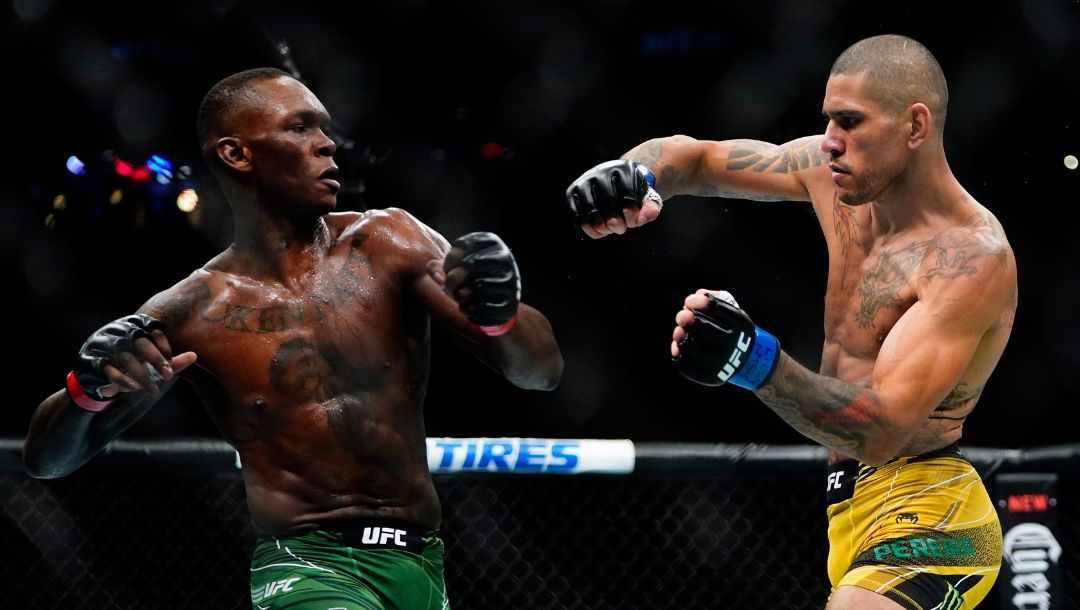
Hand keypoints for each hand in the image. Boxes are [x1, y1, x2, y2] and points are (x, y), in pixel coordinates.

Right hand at [71, 314, 196, 403]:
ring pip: (126, 358)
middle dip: (156, 360)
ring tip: (154, 390)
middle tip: (169, 376)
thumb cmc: (130, 365)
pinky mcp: (90, 361)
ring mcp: (102, 345)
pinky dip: (122, 380)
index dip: (163, 345)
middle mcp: (116, 331)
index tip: (171, 362)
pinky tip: (134, 388)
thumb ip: (171, 360)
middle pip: (140, 342)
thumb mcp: (150, 363)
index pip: (151, 328)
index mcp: (132, 325)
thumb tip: (194, 356)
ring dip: (142, 376)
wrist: (94, 376)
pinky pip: (108, 369)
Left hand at [441, 232, 520, 333]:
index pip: (465, 245)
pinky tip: (466, 308)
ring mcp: (511, 281)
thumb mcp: (453, 268)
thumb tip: (438, 277)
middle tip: (447, 288)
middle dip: (452, 279)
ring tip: (458, 297)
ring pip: (479, 287)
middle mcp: (505, 259)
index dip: (450, 260)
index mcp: (493, 243)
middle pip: (471, 264)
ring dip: (460, 295)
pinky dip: (470, 310)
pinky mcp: (510, 303)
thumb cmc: (469, 279)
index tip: (447, 270)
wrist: (496, 302)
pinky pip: (484, 307)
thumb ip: (437, 268)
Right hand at [565, 160, 663, 237]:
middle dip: (615, 222)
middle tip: (621, 229)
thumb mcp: (647, 198)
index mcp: (624, 169)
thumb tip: (641, 220)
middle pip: (607, 202)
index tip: (635, 221)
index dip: (631, 212)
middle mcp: (602, 171)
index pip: (627, 193)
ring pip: (590, 210)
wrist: (613, 179)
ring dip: (600, 227)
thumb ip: (651, 209)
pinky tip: (598, 231)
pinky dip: (587, 227)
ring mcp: (585, 180)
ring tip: (609, 230)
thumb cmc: (632, 192)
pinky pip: (576, 214)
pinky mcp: (572, 191)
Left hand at [671, 289, 779, 389]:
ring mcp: (719, 363)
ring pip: (690, 346)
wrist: (746, 360)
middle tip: (682, 315)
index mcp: (739, 325)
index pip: (716, 308)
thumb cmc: (732, 329)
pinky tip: (679, 345)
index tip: (690, 300)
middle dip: (687, 318)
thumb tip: (693, 298)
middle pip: (703, 327)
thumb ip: (715, 299)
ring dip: (680, 335)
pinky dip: (677, 353)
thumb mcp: (732, 312)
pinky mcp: (708, 377)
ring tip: (679, 331)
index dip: (699, 302)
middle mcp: (731, 345)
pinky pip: (684, 364)